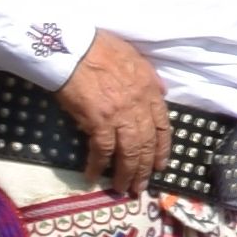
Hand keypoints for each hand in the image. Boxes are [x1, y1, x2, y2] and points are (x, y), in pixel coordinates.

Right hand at [59, 32, 171, 189]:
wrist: (74, 47)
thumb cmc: (100, 49)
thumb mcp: (135, 59)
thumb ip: (150, 79)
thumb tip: (160, 93)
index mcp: (151, 90)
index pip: (163, 126)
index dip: (162, 149)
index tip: (160, 165)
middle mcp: (140, 106)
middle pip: (147, 144)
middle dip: (144, 169)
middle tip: (140, 187)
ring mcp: (121, 115)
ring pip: (130, 151)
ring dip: (127, 173)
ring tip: (123, 189)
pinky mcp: (98, 121)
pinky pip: (102, 149)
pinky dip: (99, 165)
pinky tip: (94, 176)